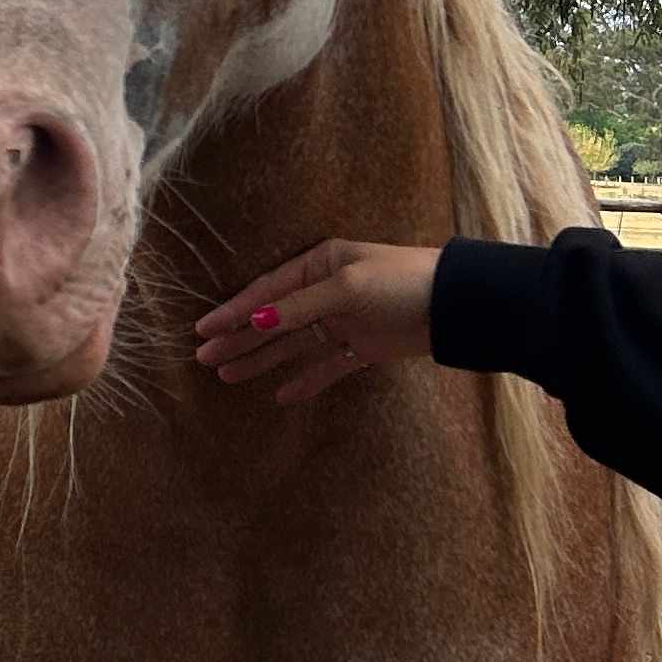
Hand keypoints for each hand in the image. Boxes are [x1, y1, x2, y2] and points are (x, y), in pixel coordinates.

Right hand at [194, 239, 440, 403]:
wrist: (457, 305)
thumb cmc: (400, 283)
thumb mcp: (346, 287)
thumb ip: (299, 307)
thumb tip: (254, 321)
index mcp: (319, 265)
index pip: (266, 291)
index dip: (233, 311)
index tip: (203, 331)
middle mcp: (326, 291)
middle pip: (274, 318)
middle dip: (239, 338)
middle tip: (206, 360)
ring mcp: (344, 321)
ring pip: (294, 343)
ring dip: (263, 359)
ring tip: (229, 376)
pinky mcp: (364, 347)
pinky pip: (327, 365)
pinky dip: (305, 379)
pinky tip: (281, 395)